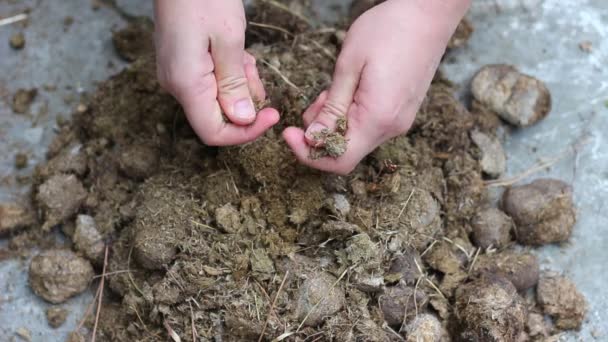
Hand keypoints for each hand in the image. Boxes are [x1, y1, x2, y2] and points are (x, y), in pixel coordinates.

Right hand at [154, 0, 278, 145]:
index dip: (246, 133)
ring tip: (245, 57)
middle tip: (256, 73)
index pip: (214, 133)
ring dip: (240, 85)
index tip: (271, 115)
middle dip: (245, 103)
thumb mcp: (229, 39)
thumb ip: (235, 84)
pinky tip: (237, 54)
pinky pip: (210, 83)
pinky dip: (230, 74)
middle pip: (217, 117)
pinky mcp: (183, 65)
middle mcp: (177, 85)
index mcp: (186, 83)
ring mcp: (178, 75)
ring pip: (217, 99)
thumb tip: (243, 120)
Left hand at [283, 0, 469, 173]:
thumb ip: (331, 108)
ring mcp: (400, 120)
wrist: (429, 13)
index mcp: (378, 119)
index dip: (309, 154)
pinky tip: (349, 88)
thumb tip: (314, 139)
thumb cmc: (389, 30)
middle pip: (346, 150)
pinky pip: (369, 124)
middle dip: (321, 132)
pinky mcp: (401, 111)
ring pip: (356, 137)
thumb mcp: (349, 66)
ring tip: (333, 88)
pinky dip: (351, 114)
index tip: (289, 133)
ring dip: (335, 120)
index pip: (339, 160)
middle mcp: (392, 127)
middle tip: (316, 99)